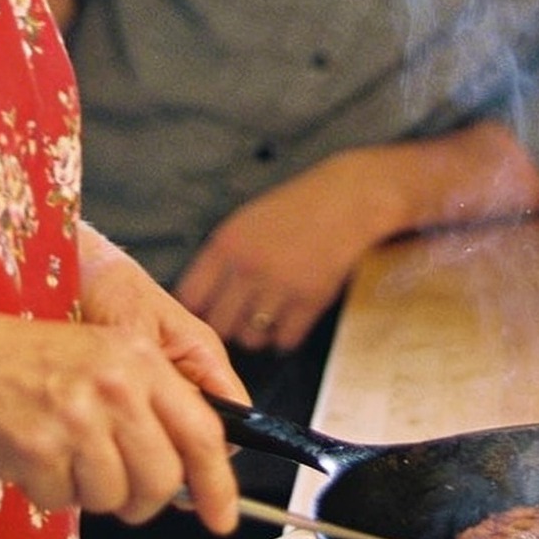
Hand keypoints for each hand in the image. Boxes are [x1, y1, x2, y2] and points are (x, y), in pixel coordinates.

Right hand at [0, 229, 245, 531]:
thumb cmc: (16, 362)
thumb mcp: (97, 359)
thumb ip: (147, 405)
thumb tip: (189, 473)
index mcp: (139, 358)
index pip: (203, 432)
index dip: (218, 484)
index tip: (222, 517)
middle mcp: (115, 384)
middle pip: (163, 478)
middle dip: (141, 499)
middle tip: (112, 488)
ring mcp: (77, 416)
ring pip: (114, 497)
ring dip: (86, 491)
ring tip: (58, 454)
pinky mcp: (38, 448)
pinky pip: (62, 501)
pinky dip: (45, 491)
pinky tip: (28, 454)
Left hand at [175, 152, 398, 351]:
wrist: (348, 200)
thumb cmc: (295, 208)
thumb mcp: (245, 221)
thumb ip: (222, 256)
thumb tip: (199, 298)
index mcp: (226, 244)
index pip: (191, 297)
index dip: (195, 311)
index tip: (205, 313)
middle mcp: (248, 268)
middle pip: (219, 325)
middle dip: (226, 327)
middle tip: (237, 321)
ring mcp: (280, 286)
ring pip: (251, 338)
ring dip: (256, 335)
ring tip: (265, 321)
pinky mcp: (310, 301)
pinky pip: (285, 339)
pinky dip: (285, 336)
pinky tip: (289, 321)